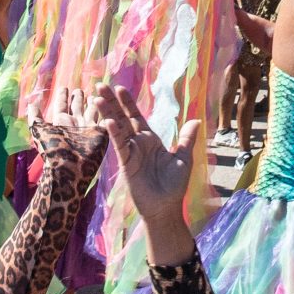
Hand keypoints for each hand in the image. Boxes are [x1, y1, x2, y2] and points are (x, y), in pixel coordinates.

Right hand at [95, 84, 195, 239]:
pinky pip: (120, 146)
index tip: (119, 87)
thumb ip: (187, 139)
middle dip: (112, 102)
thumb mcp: (184, 158)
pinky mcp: (126, 164)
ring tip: (97, 98)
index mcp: (150, 140)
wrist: (166, 207)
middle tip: (100, 85)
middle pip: (122, 118)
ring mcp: (131, 152)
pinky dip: (114, 134)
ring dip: (107, 113)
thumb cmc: (175, 185)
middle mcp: (138, 143)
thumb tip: (196, 120)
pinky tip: (108, 121)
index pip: (136, 116)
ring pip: (117, 129)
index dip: (127, 103)